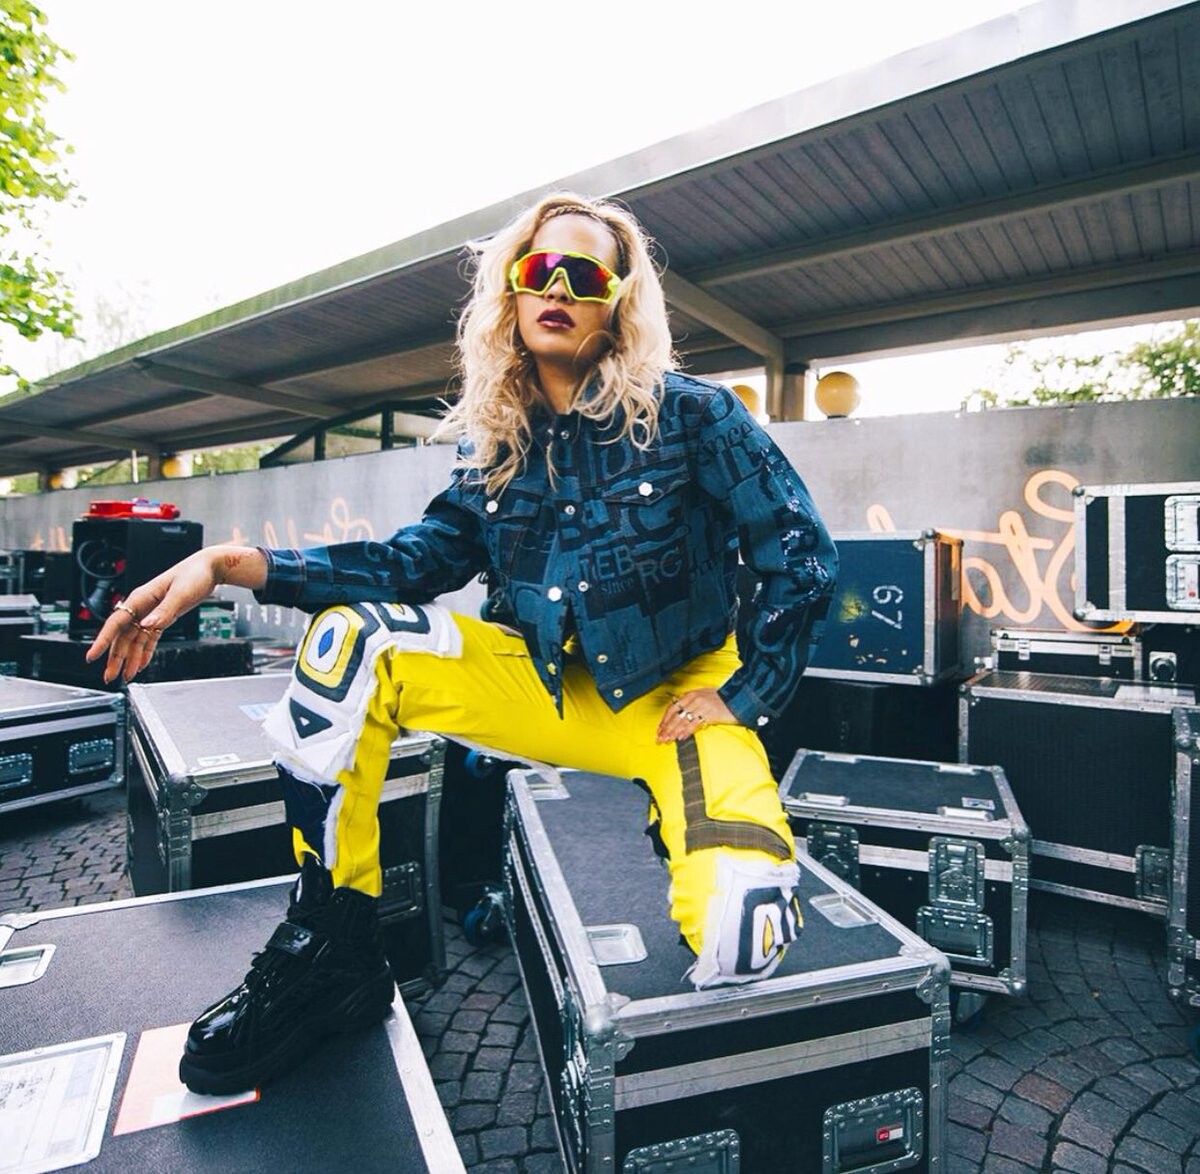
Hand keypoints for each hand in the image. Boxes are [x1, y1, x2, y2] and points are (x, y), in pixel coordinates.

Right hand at [84, 545, 264, 682]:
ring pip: (134, 640)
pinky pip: (148, 638)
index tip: (92, 655)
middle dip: (115, 657)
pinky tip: (140, 664)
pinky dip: (144, 652)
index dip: (103, 640)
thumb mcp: (181, 594)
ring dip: (129, 658)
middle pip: (123, 636)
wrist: (208, 568)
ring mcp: (151, 612)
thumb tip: (147, 625)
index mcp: (141, 598)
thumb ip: (164, 611)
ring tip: (124, 676)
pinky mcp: (162, 617)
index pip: (116, 623)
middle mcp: (142, 606)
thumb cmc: (194, 575)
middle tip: (109, 676)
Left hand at [656, 688, 737, 743]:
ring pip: (683, 721)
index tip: (659, 730)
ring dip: (674, 732)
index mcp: (691, 694)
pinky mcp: (710, 713)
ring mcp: (702, 706)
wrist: (737, 699)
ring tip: (668, 740)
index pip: (672, 708)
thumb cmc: (720, 700)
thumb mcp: (702, 698)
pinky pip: (695, 724)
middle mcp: (694, 699)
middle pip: (676, 716)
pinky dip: (686, 731)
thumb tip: (678, 719)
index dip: (664, 720)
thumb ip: (690, 705)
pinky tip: (681, 737)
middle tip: (660, 738)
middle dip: (666, 729)